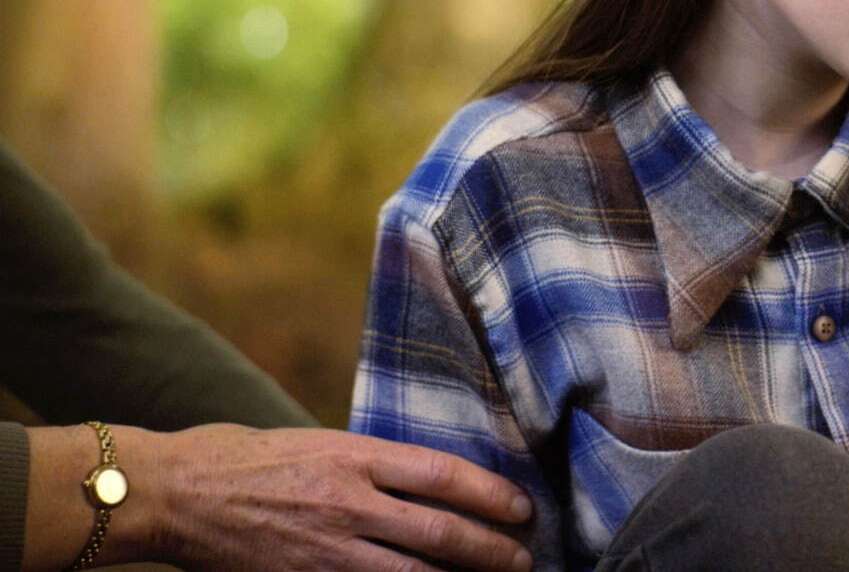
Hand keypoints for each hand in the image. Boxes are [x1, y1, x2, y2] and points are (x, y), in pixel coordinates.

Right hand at [117, 425, 532, 571]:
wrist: (174, 492)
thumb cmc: (245, 457)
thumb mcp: (319, 441)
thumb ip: (370, 466)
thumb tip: (424, 484)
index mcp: (353, 455)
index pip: (442, 474)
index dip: (489, 494)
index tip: (521, 507)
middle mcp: (347, 502)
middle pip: (437, 532)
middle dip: (489, 549)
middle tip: (523, 557)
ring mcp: (324, 549)